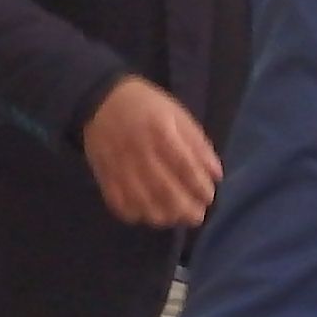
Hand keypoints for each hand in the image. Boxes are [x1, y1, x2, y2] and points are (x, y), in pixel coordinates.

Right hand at [79, 76, 221, 227]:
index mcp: (162, 132)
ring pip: (142, 202)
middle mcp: (141, 151)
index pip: (185, 168)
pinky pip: (119, 203)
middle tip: (196, 216)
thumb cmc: (147, 106)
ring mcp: (120, 166)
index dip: (200, 187)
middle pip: (164, 190)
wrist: (101, 99)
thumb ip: (198, 144)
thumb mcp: (178, 114)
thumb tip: (215, 174)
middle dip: (185, 209)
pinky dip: (134, 214)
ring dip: (162, 216)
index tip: (208, 196)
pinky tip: (147, 213)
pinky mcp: (104, 175)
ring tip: (174, 217)